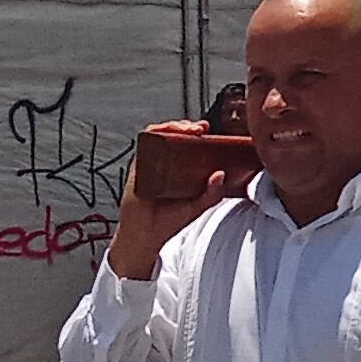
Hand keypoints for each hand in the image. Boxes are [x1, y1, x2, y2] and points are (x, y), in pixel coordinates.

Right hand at [110, 128, 225, 280]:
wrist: (146, 235)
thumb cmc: (169, 221)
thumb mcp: (197, 207)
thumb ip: (212, 194)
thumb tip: (221, 175)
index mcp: (183, 170)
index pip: (190, 144)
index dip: (198, 134)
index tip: (207, 129)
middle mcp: (167, 164)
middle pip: (175, 136)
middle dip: (186, 125)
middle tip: (198, 128)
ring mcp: (152, 164)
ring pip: (159, 136)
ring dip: (170, 126)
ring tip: (183, 129)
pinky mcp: (139, 168)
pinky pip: (144, 147)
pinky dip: (151, 137)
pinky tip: (161, 135)